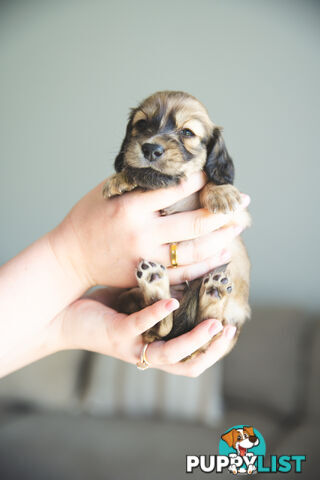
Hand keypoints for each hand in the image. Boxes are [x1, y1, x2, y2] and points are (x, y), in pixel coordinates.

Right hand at [49, 172, 249, 289]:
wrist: (70, 257)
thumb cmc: (87, 219)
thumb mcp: (106, 191)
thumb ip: (137, 182)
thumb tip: (168, 169)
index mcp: (131, 207)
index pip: (175, 190)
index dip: (199, 181)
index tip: (213, 176)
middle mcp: (142, 233)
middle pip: (194, 223)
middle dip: (223, 210)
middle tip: (243, 201)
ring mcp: (146, 257)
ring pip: (195, 250)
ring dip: (222, 237)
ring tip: (239, 226)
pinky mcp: (148, 275)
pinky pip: (184, 272)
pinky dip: (207, 263)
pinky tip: (224, 253)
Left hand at [55, 288, 236, 376]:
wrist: (64, 313)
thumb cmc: (105, 306)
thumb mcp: (141, 299)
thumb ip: (166, 292)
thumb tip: (192, 269)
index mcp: (157, 347)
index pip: (194, 358)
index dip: (216, 348)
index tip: (233, 326)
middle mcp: (148, 353)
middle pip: (189, 366)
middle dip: (213, 351)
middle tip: (230, 329)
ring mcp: (133, 346)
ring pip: (170, 356)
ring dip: (195, 341)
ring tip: (214, 324)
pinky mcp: (117, 334)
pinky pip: (141, 328)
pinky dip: (158, 315)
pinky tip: (172, 301)